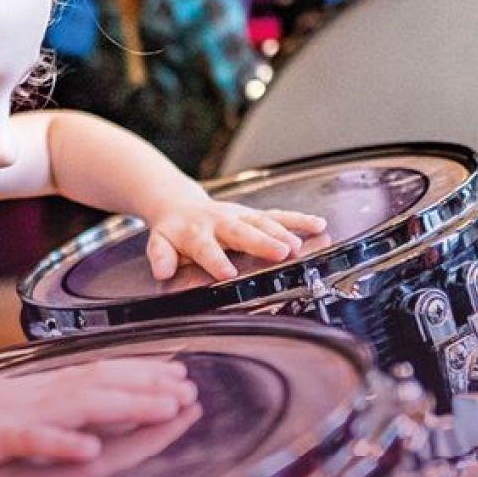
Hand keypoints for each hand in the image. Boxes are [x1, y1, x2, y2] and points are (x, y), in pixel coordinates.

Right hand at [0, 359, 197, 471]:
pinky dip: (61, 443)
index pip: (101, 374)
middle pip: (103, 384)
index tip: (179, 373)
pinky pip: (32, 441)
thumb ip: (45, 407)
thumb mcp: (8, 407)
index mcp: (40, 388)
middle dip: (150, 385)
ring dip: (127, 405)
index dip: (143, 373)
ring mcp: (17, 414)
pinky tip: (90, 449)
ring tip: (166, 408)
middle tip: (190, 388)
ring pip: (80, 405)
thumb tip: (81, 415)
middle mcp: (37, 394)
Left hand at [143, 195, 326, 280]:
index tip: (227, 273)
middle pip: (242, 232)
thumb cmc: (173, 231)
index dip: (216, 260)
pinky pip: (278, 216)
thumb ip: (161, 256)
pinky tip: (318, 225)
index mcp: (196, 233)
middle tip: (280, 252)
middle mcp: (221, 222)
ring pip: (263, 222)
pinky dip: (298, 220)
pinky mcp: (254, 213)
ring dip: (282, 232)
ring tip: (299, 245)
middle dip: (262, 241)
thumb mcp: (159, 243)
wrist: (179, 203)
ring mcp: (240, 216)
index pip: (206, 248)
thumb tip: (162, 270)